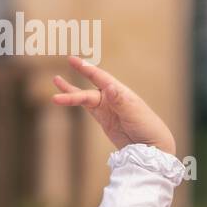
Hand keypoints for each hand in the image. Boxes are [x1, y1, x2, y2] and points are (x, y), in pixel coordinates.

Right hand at [51, 54, 176, 156]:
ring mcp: (107, 108)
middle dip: (71, 89)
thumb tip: (108, 86)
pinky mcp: (104, 119)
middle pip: (88, 91)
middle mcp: (112, 97)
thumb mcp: (134, 112)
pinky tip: (65, 96)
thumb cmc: (147, 126)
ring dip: (70, 93)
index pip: (101, 78)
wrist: (151, 147)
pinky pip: (86, 107)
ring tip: (55, 81)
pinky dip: (75, 101)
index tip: (73, 60)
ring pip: (84, 97)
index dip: (86, 69)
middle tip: (55, 79)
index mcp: (120, 92)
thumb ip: (120, 101)